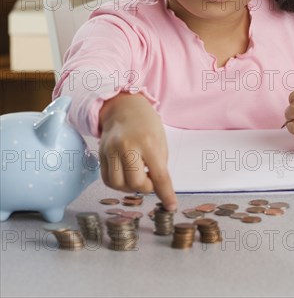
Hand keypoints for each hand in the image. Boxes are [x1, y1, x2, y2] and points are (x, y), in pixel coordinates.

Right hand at [98, 93, 176, 210]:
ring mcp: (111, 150)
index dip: (166, 194)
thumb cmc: (146, 124)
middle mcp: (127, 146)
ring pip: (118, 184)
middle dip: (146, 187)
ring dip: (130, 187)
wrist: (124, 107)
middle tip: (150, 178)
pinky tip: (126, 174)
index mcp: (148, 142)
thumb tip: (159, 190)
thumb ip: (160, 165)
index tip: (171, 206)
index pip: (159, 175)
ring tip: (137, 175)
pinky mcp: (100, 154)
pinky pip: (107, 179)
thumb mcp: (161, 141)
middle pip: (136, 182)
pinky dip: (118, 183)